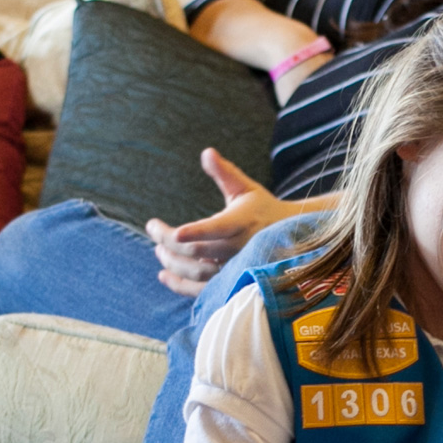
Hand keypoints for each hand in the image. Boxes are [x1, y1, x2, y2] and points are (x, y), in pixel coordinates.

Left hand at [144, 151, 293, 295]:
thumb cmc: (262, 209)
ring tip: (158, 250)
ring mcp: (234, 268)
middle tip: (153, 229)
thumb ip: (225, 172)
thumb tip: (207, 152)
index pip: (217, 229)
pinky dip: (180, 286)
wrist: (289, 240)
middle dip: (169, 242)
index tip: (175, 232)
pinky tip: (164, 275)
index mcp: (242, 222)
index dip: (196, 232)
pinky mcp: (230, 282)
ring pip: (197, 273)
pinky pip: (202, 291)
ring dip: (172, 262)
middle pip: (198, 251)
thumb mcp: (246, 188)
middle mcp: (239, 247)